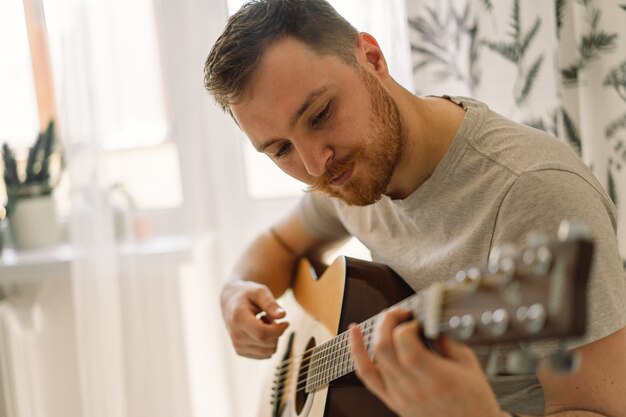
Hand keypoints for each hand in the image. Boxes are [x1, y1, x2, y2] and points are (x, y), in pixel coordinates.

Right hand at [220, 280, 288, 358]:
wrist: (231, 302)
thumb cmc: (247, 294)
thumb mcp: (259, 291)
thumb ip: (271, 303)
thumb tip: (282, 315)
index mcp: (238, 318)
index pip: (262, 334)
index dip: (278, 330)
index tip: (286, 322)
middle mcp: (235, 335)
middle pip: (267, 344)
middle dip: (276, 332)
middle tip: (270, 317)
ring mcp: (237, 345)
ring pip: (268, 352)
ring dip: (273, 338)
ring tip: (265, 323)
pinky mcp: (240, 351)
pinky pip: (264, 355)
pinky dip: (267, 345)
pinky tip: (261, 331)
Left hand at [350, 309, 503, 416]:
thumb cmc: (474, 401)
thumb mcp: (469, 364)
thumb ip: (446, 340)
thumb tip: (428, 321)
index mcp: (436, 378)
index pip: (405, 342)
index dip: (407, 324)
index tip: (417, 320)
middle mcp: (413, 388)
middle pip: (384, 346)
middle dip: (389, 321)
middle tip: (401, 313)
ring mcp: (399, 396)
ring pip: (373, 358)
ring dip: (376, 332)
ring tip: (386, 319)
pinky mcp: (392, 401)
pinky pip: (367, 376)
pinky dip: (357, 352)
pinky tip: (354, 334)